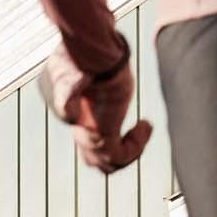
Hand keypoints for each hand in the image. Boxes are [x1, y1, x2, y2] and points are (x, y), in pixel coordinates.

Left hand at [39, 42, 152, 171]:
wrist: (89, 53)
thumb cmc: (88, 53)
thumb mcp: (90, 66)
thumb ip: (93, 75)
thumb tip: (90, 74)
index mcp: (71, 112)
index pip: (87, 141)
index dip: (111, 139)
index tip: (133, 122)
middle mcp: (77, 127)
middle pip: (94, 159)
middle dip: (119, 153)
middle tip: (137, 135)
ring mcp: (88, 133)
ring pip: (105, 164)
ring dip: (130, 152)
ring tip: (143, 130)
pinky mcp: (101, 134)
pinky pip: (119, 157)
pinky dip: (136, 147)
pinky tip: (145, 125)